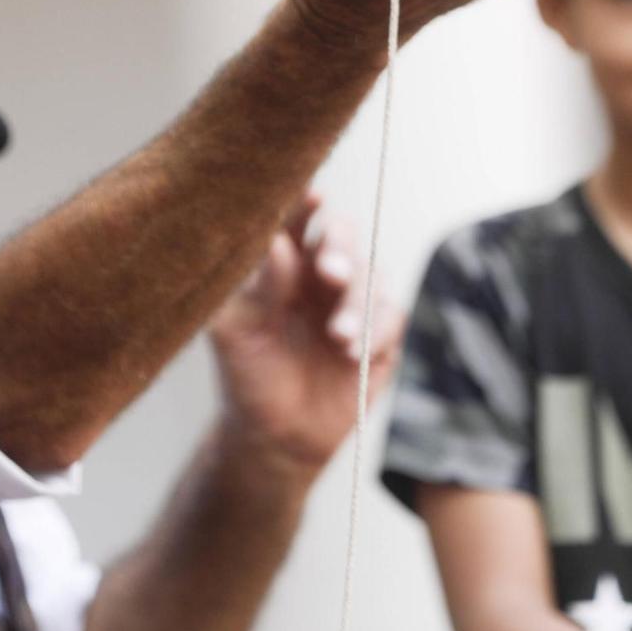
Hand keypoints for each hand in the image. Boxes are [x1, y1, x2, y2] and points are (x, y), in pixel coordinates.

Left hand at [207, 191, 403, 475]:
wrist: (275, 435)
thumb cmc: (248, 373)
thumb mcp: (239, 331)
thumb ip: (260, 287)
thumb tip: (278, 243)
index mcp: (284, 262)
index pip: (296, 221)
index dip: (304, 204)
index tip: (311, 195)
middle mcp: (322, 274)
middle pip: (343, 237)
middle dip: (340, 249)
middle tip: (330, 272)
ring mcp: (354, 302)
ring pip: (371, 277)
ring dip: (356, 304)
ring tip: (338, 337)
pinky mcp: (381, 334)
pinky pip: (392, 316)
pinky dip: (378, 330)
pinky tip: (355, 352)